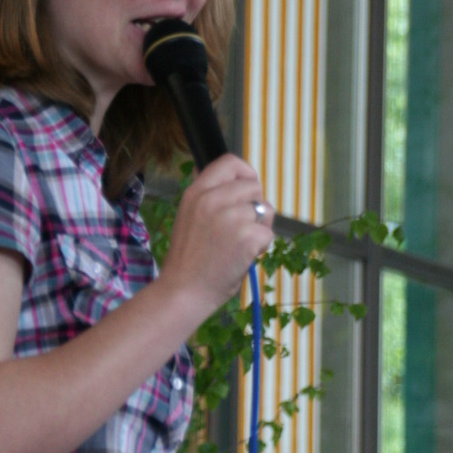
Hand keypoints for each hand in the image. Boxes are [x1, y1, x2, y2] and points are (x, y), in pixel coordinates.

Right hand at [160, 153, 272, 317]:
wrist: (183, 291)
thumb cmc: (187, 259)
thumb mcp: (187, 216)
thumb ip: (207, 196)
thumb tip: (226, 176)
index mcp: (197, 192)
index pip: (230, 162)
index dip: (244, 173)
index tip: (246, 190)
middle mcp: (214, 199)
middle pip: (254, 186)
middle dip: (254, 206)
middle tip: (240, 228)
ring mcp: (231, 217)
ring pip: (265, 209)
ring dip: (259, 227)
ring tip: (239, 245)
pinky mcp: (247, 237)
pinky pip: (268, 233)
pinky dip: (261, 247)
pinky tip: (242, 257)